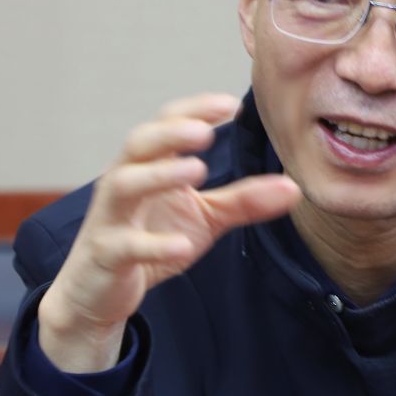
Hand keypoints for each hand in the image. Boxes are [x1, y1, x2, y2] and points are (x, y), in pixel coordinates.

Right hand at [38, 93, 299, 371]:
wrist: (101, 290)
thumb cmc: (153, 237)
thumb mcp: (205, 218)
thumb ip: (245, 201)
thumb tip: (294, 188)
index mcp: (147, 164)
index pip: (165, 123)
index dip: (194, 111)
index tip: (230, 105)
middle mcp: (123, 181)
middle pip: (138, 143)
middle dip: (170, 132)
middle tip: (205, 132)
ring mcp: (111, 217)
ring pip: (124, 185)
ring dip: (159, 175)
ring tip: (197, 172)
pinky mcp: (106, 254)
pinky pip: (126, 245)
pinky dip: (154, 244)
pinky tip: (182, 246)